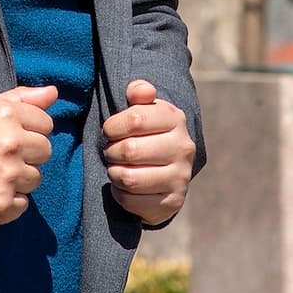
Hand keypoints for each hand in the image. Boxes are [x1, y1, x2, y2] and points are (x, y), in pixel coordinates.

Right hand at [0, 85, 56, 228]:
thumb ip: (22, 98)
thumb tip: (54, 92)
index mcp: (7, 116)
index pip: (45, 123)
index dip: (28, 130)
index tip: (7, 136)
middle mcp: (11, 144)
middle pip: (45, 151)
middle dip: (27, 154)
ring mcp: (7, 176)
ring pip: (35, 179)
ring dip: (17, 179)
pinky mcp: (1, 204)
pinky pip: (22, 204)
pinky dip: (8, 202)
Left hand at [102, 79, 195, 226]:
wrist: (167, 168)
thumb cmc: (146, 132)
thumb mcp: (144, 108)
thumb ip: (139, 92)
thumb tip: (140, 91)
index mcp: (175, 119)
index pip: (135, 119)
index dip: (113, 126)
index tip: (110, 131)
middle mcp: (183, 148)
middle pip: (130, 150)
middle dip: (111, 151)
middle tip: (111, 151)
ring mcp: (181, 177)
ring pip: (129, 178)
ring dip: (114, 173)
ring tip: (116, 168)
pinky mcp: (173, 202)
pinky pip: (132, 200)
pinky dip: (120, 194)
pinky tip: (124, 186)